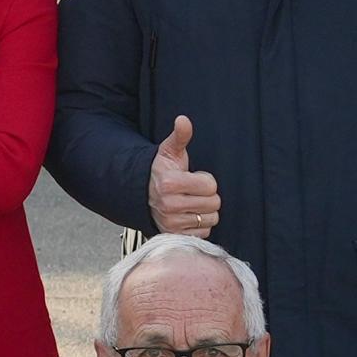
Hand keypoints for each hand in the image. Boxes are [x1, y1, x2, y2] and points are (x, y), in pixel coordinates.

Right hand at [146, 114, 218, 235]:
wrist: (143, 193)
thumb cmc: (162, 170)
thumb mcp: (169, 151)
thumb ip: (180, 136)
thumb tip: (183, 120)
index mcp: (169, 183)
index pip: (210, 185)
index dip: (206, 180)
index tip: (193, 178)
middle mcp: (169, 205)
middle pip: (213, 203)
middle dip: (207, 195)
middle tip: (192, 191)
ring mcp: (171, 223)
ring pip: (210, 219)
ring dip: (205, 211)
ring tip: (191, 203)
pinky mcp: (174, 235)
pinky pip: (203, 233)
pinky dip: (199, 225)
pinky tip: (188, 215)